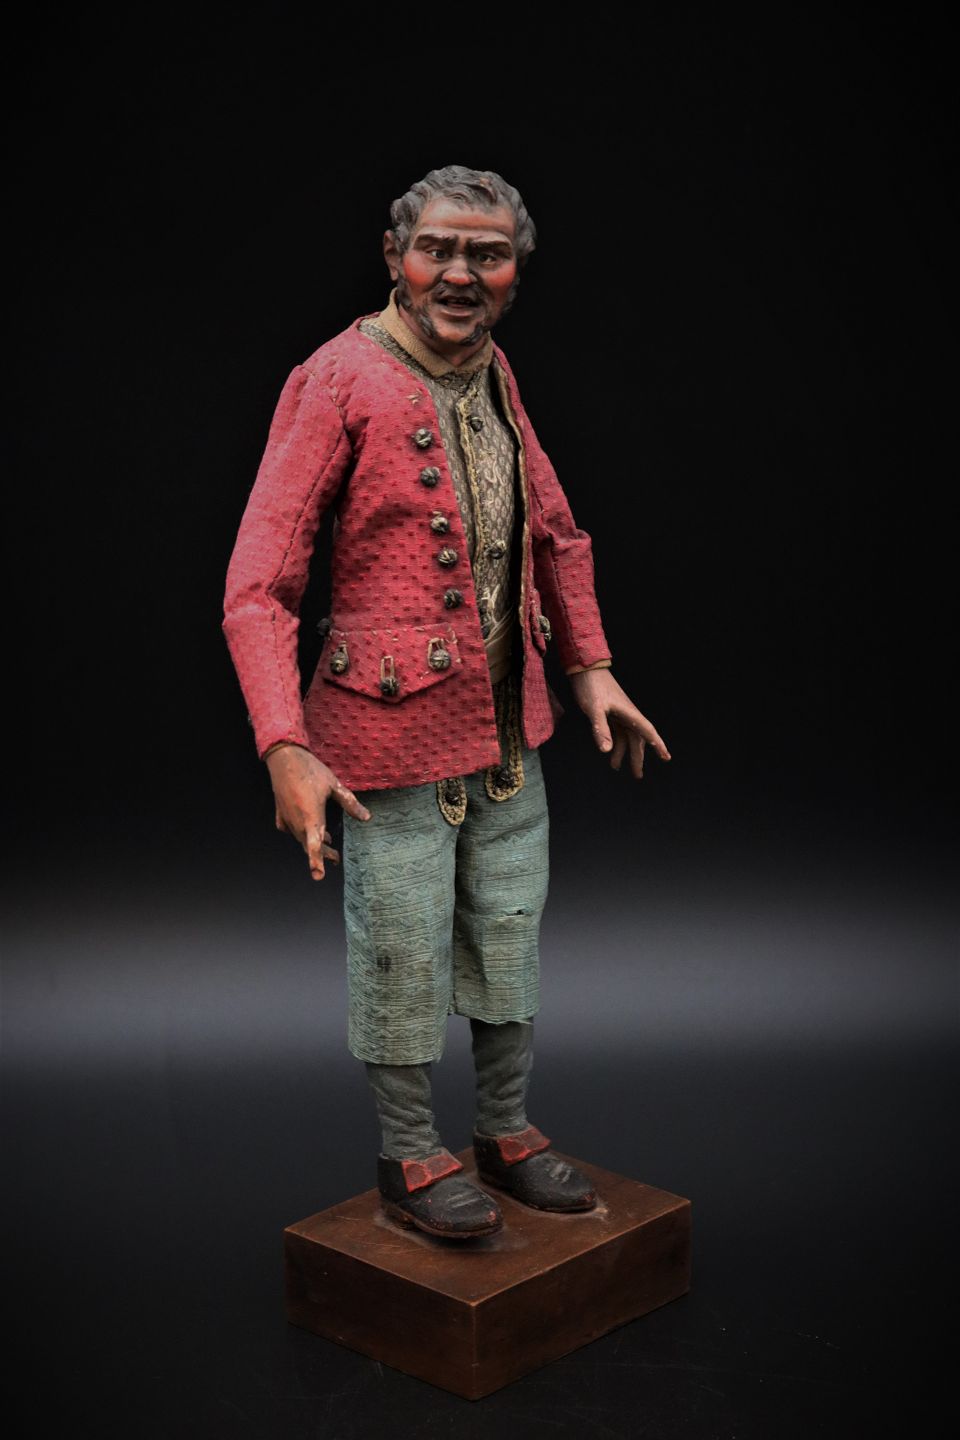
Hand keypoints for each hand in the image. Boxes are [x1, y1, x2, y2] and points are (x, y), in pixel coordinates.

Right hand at [265, 744, 370, 879]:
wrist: (284, 758)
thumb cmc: (311, 770)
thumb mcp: (334, 785)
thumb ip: (350, 803)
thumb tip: (366, 818)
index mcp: (311, 815)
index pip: (314, 844)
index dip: (317, 861)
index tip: (318, 875)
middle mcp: (297, 820)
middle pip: (309, 845)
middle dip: (324, 853)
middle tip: (337, 858)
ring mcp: (286, 817)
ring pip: (300, 838)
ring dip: (313, 843)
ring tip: (328, 842)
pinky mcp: (280, 813)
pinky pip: (289, 829)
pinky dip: (300, 833)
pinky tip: (305, 828)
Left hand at [568, 669, 670, 778]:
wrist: (583, 668)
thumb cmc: (591, 687)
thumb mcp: (594, 709)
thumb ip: (600, 728)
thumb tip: (607, 751)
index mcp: (629, 713)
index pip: (647, 732)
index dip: (657, 745)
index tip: (666, 757)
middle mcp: (627, 714)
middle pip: (637, 739)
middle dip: (637, 757)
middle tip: (637, 776)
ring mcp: (619, 714)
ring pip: (626, 737)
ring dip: (623, 752)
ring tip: (616, 767)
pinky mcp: (610, 712)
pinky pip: (617, 732)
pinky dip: (615, 743)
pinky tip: (609, 752)